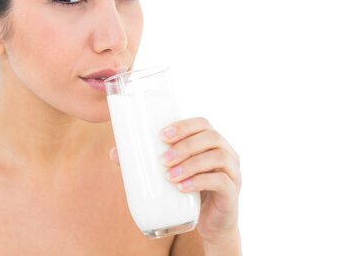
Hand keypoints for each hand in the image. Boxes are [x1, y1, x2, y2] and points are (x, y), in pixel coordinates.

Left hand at [159, 117, 240, 242]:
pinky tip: (182, 188)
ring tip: (168, 175)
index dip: (184, 126)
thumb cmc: (190, 190)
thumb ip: (147, 162)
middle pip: (210, 138)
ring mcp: (233, 172)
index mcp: (211, 142)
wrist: (212, 222)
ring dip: (190, 164)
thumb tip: (114, 153)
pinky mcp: (232, 193)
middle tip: (162, 159)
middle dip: (185, 146)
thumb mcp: (172, 173)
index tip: (162, 135)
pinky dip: (200, 182)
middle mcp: (226, 153)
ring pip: (217, 158)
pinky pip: (221, 182)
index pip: (202, 124)